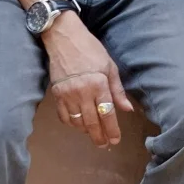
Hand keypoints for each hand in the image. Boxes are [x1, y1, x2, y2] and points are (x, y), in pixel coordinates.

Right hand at [44, 15, 132, 146]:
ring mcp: (67, 95)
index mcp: (99, 85)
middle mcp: (82, 93)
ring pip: (77, 122)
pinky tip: (78, 124)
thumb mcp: (110, 66)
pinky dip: (71, 123)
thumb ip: (117, 90)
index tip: (115, 140)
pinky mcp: (56, 94)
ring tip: (93, 134)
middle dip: (99, 136)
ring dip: (86, 131)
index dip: (112, 130)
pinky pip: (63, 116)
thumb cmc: (91, 50)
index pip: (107, 114)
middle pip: (91, 122)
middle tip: (104, 145)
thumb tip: (127, 109)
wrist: (63, 38)